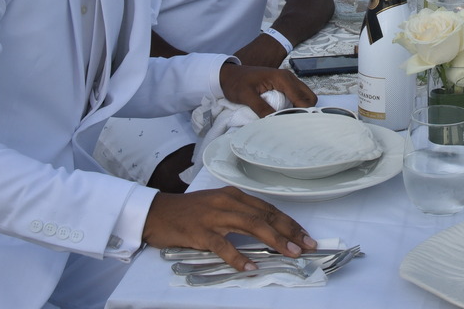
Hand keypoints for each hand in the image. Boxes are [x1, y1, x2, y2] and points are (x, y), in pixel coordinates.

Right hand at [143, 187, 316, 270]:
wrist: (156, 213)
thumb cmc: (188, 213)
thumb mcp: (218, 207)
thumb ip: (239, 215)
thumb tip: (266, 231)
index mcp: (234, 195)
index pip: (268, 209)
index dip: (289, 223)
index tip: (305, 236)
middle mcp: (228, 202)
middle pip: (266, 216)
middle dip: (290, 232)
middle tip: (307, 246)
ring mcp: (214, 216)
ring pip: (251, 226)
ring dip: (274, 241)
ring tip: (291, 253)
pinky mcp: (200, 232)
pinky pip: (223, 245)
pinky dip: (239, 257)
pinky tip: (251, 267)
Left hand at [219, 63, 315, 116]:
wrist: (229, 74)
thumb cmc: (236, 82)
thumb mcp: (246, 96)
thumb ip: (261, 108)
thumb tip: (274, 121)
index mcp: (282, 78)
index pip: (302, 99)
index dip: (301, 113)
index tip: (296, 126)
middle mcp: (289, 78)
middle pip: (309, 97)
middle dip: (305, 111)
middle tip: (293, 123)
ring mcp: (287, 80)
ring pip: (304, 97)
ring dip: (300, 108)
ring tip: (289, 121)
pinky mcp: (284, 85)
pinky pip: (297, 96)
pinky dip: (295, 106)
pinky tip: (285, 114)